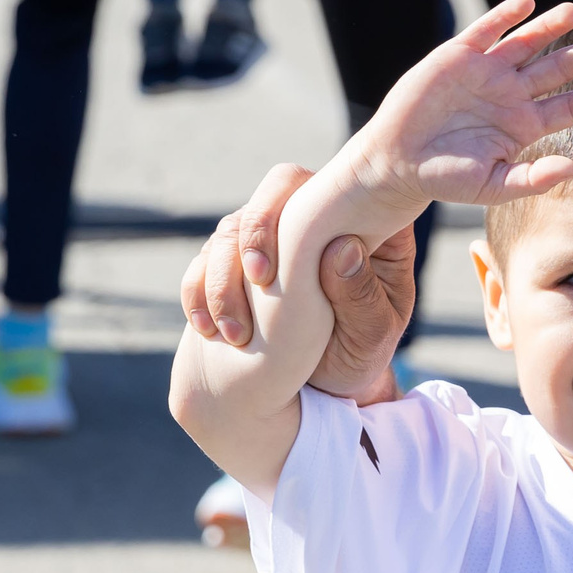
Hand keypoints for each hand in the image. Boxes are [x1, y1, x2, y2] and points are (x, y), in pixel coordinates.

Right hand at [180, 163, 415, 400]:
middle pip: (272, 194)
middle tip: (258, 281)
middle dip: (253, 235)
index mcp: (363, 224)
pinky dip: (199, 292)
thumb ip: (362, 296)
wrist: (326, 386)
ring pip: (232, 229)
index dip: (290, 208)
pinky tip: (208, 328)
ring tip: (235, 333)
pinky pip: (205, 262)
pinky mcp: (238, 261)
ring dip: (224, 277)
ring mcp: (273, 238)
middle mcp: (313, 219)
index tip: (273, 266)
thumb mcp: (373, 337)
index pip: (324, 186)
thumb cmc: (361, 355)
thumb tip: (343, 248)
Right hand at [345, 0, 572, 213]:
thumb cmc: (447, 178)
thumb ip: (532, 178)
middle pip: (557, 69)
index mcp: (525, 124)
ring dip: (550, 27)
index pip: (569, 107)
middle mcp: (512, 94)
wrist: (399, 162)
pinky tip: (526, 3)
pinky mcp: (458, 56)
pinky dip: (504, 16)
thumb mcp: (493, 186)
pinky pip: (486, 30)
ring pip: (527, 43)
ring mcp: (486, 72)